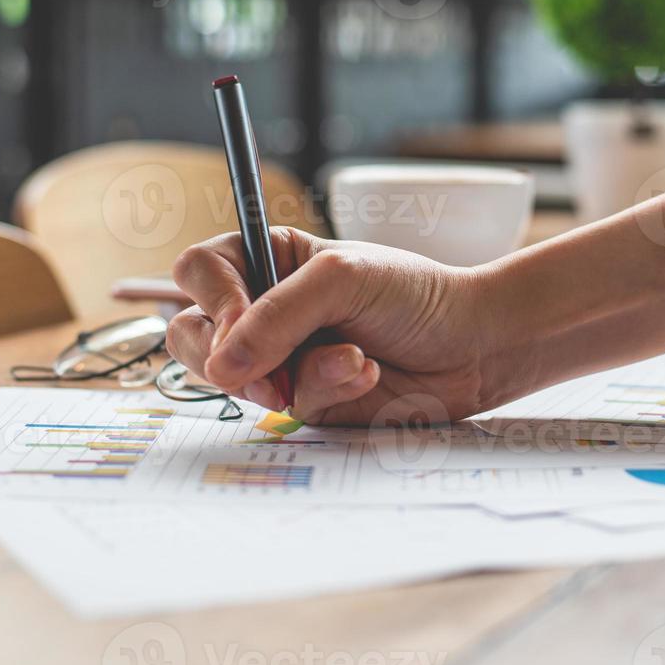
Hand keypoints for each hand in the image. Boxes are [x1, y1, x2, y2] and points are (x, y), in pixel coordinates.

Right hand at [165, 229, 496, 425]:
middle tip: (276, 364)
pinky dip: (329, 391)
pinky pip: (289, 406)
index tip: (240, 321)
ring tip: (353, 358)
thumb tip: (221, 366)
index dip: (211, 298)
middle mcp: (263, 308)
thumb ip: (278, 316)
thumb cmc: (415, 294)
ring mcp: (280, 357)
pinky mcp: (305, 397)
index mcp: (267, 258)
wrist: (472, 346)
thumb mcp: (344, 280)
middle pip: (192, 334)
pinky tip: (366, 374)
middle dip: (234, 354)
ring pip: (236, 380)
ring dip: (299, 373)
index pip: (198, 272)